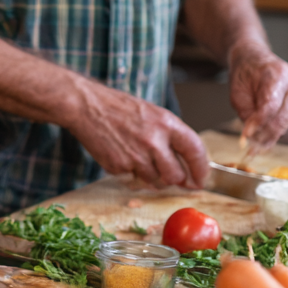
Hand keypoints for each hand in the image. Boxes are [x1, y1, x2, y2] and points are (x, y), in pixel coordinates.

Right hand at [66, 77, 209, 187]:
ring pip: (156, 182)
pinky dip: (131, 173)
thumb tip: (184, 163)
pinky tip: (123, 155)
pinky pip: (134, 179)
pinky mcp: (119, 167)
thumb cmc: (117, 107)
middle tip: (169, 175)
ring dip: (152, 177)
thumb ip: (169, 136)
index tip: (201, 179)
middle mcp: (154, 141)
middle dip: (175, 179)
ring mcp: (136, 156)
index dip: (201, 169)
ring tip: (140, 159)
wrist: (86, 106)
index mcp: (166, 123)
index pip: (195, 151)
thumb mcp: (151, 113)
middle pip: (176, 175)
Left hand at [228, 40, 287, 150]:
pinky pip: (287, 119)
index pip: (270, 104)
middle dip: (267, 136)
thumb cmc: (244, 72)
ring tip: (255, 148)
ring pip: (287, 120)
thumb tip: (251, 135)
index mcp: (276, 74)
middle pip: (283, 116)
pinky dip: (275, 131)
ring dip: (271, 136)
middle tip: (253, 150)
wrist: (252, 58)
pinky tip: (263, 140)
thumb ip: (245, 112)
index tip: (247, 136)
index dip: (259, 123)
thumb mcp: (237, 91)